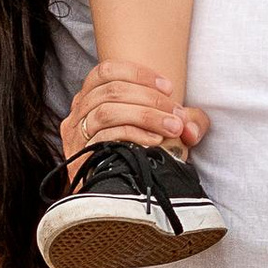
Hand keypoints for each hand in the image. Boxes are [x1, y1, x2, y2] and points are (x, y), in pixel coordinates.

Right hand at [61, 57, 209, 171]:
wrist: (117, 197)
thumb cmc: (139, 157)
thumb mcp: (164, 131)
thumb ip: (182, 122)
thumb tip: (191, 126)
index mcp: (91, 98)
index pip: (106, 71)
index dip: (138, 73)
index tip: (169, 87)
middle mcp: (78, 113)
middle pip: (110, 90)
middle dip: (150, 99)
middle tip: (176, 115)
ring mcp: (75, 135)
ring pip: (106, 111)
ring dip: (145, 116)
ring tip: (172, 128)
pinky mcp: (79, 157)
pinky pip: (105, 137)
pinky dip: (133, 135)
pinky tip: (154, 141)